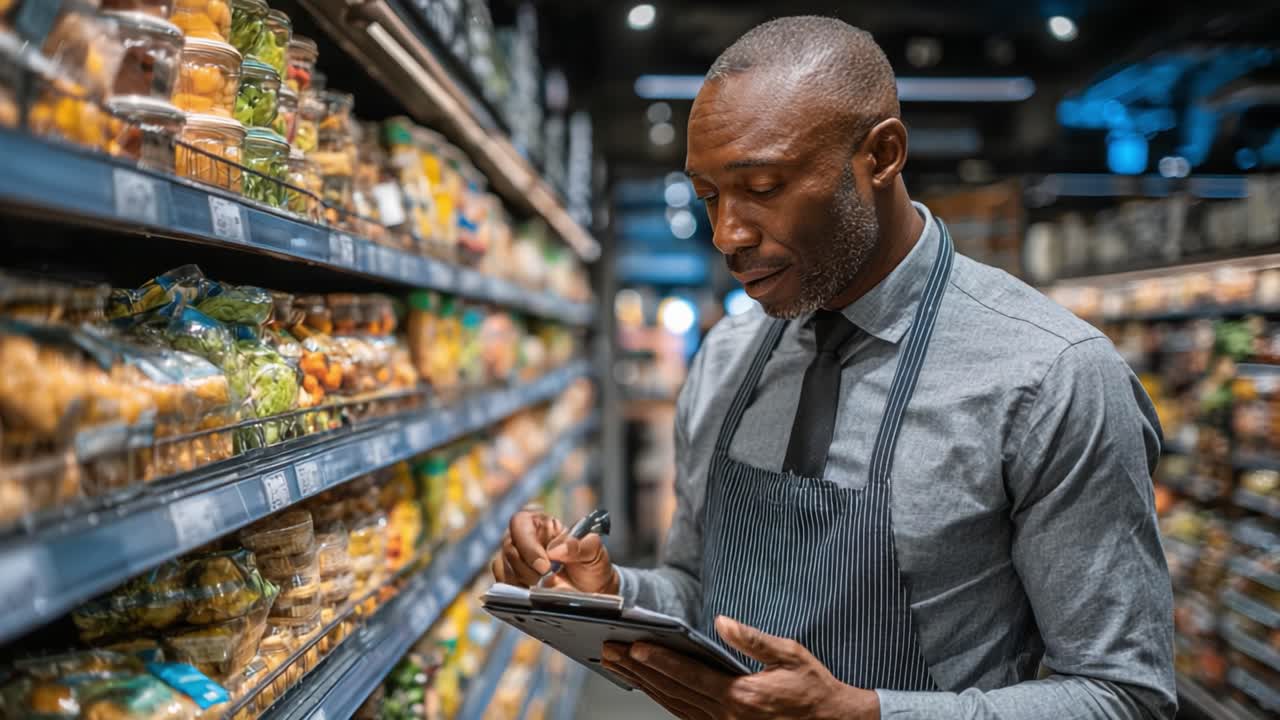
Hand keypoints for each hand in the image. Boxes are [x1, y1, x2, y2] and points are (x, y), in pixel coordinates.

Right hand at [490, 509, 618, 593]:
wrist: (590, 592)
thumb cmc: (590, 565)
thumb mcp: (594, 551)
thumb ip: (581, 545)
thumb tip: (556, 550)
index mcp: (541, 524)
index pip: (520, 523)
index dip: (528, 545)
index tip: (544, 565)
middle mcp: (523, 538)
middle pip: (508, 547)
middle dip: (526, 567)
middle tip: (546, 578)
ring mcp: (514, 558)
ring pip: (502, 565)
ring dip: (521, 579)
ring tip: (543, 586)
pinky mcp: (511, 577)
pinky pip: (502, 581)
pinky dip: (514, 589)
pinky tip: (531, 593)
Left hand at [601, 616, 879, 719]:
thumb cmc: (812, 688)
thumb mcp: (791, 656)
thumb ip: (753, 640)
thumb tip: (722, 622)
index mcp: (742, 696)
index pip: (690, 675)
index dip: (660, 661)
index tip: (634, 647)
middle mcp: (727, 717)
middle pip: (673, 691)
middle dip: (639, 670)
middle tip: (609, 650)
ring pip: (674, 705)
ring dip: (644, 685)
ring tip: (618, 664)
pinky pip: (685, 714)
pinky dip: (662, 698)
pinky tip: (648, 684)